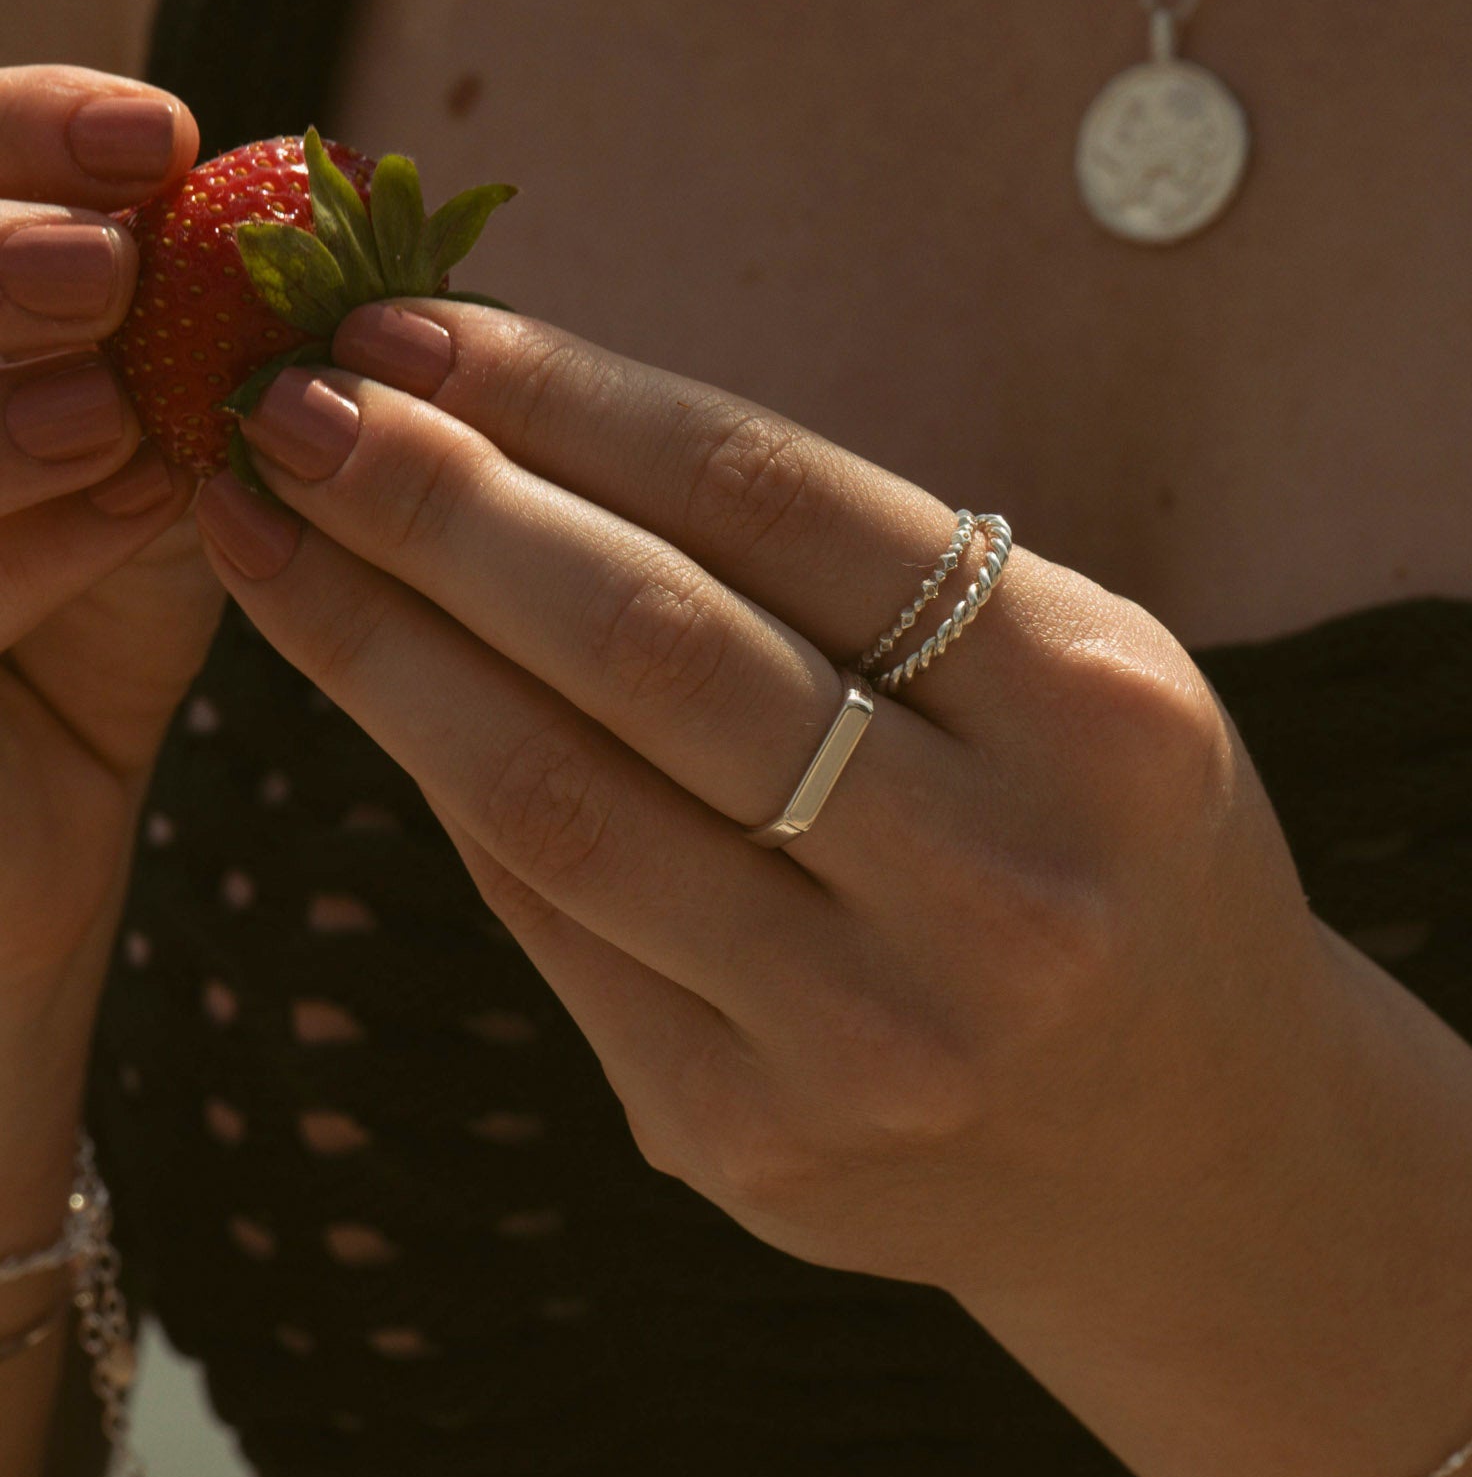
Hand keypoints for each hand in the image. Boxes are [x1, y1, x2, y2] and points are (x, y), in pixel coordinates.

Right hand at [0, 68, 212, 1001]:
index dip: (19, 129)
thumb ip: (180, 371)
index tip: (160, 132)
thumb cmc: (68, 658)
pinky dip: (16, 509)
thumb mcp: (130, 490)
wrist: (5, 889)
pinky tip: (120, 474)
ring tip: (106, 344)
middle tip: (111, 253)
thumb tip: (292, 214)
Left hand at [190, 298, 1361, 1326]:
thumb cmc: (1106, 850)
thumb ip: (863, 578)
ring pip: (560, 799)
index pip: (782, 503)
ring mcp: (871, 1036)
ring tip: (268, 527)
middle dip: (437, 504)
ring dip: (381, 644)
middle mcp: (999, 886)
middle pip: (653, 647)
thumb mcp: (1073, 679)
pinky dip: (447, 785)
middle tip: (284, 401)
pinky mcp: (758, 1145)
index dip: (568, 398)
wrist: (1198, 1152)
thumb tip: (538, 428)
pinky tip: (374, 685)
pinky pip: (554, 927)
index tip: (409, 323)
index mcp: (1100, 716)